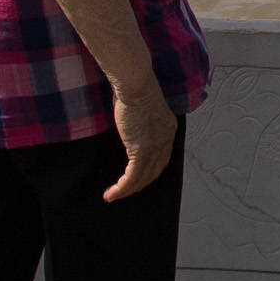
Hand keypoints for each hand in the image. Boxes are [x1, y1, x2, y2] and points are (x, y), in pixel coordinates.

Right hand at [105, 83, 178, 202]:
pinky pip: (131, 177)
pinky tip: (111, 193)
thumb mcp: (141, 107)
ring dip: (127, 190)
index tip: (137, 177)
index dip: (149, 170)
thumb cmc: (134, 87)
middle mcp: (165, 141)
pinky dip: (121, 188)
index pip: (161, 158)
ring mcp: (155, 147)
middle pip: (154, 171)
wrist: (136, 84)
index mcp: (168, 130)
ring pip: (142, 178)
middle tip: (125, 191)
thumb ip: (139, 121)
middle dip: (139, 184)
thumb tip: (129, 126)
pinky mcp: (142, 151)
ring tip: (114, 196)